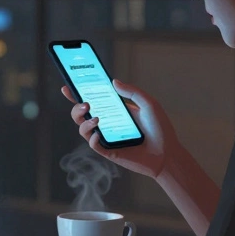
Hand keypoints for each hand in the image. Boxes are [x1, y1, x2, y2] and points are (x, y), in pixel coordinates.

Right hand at [64, 80, 182, 178]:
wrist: (167, 154)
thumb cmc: (160, 129)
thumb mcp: (149, 104)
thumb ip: (132, 92)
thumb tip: (113, 81)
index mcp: (115, 110)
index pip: (92, 100)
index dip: (77, 94)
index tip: (67, 86)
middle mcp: (108, 123)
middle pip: (81, 115)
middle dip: (76, 107)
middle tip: (85, 103)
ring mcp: (107, 138)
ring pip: (83, 129)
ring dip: (83, 122)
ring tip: (95, 118)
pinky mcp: (109, 151)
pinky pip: (93, 145)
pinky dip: (92, 139)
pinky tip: (97, 134)